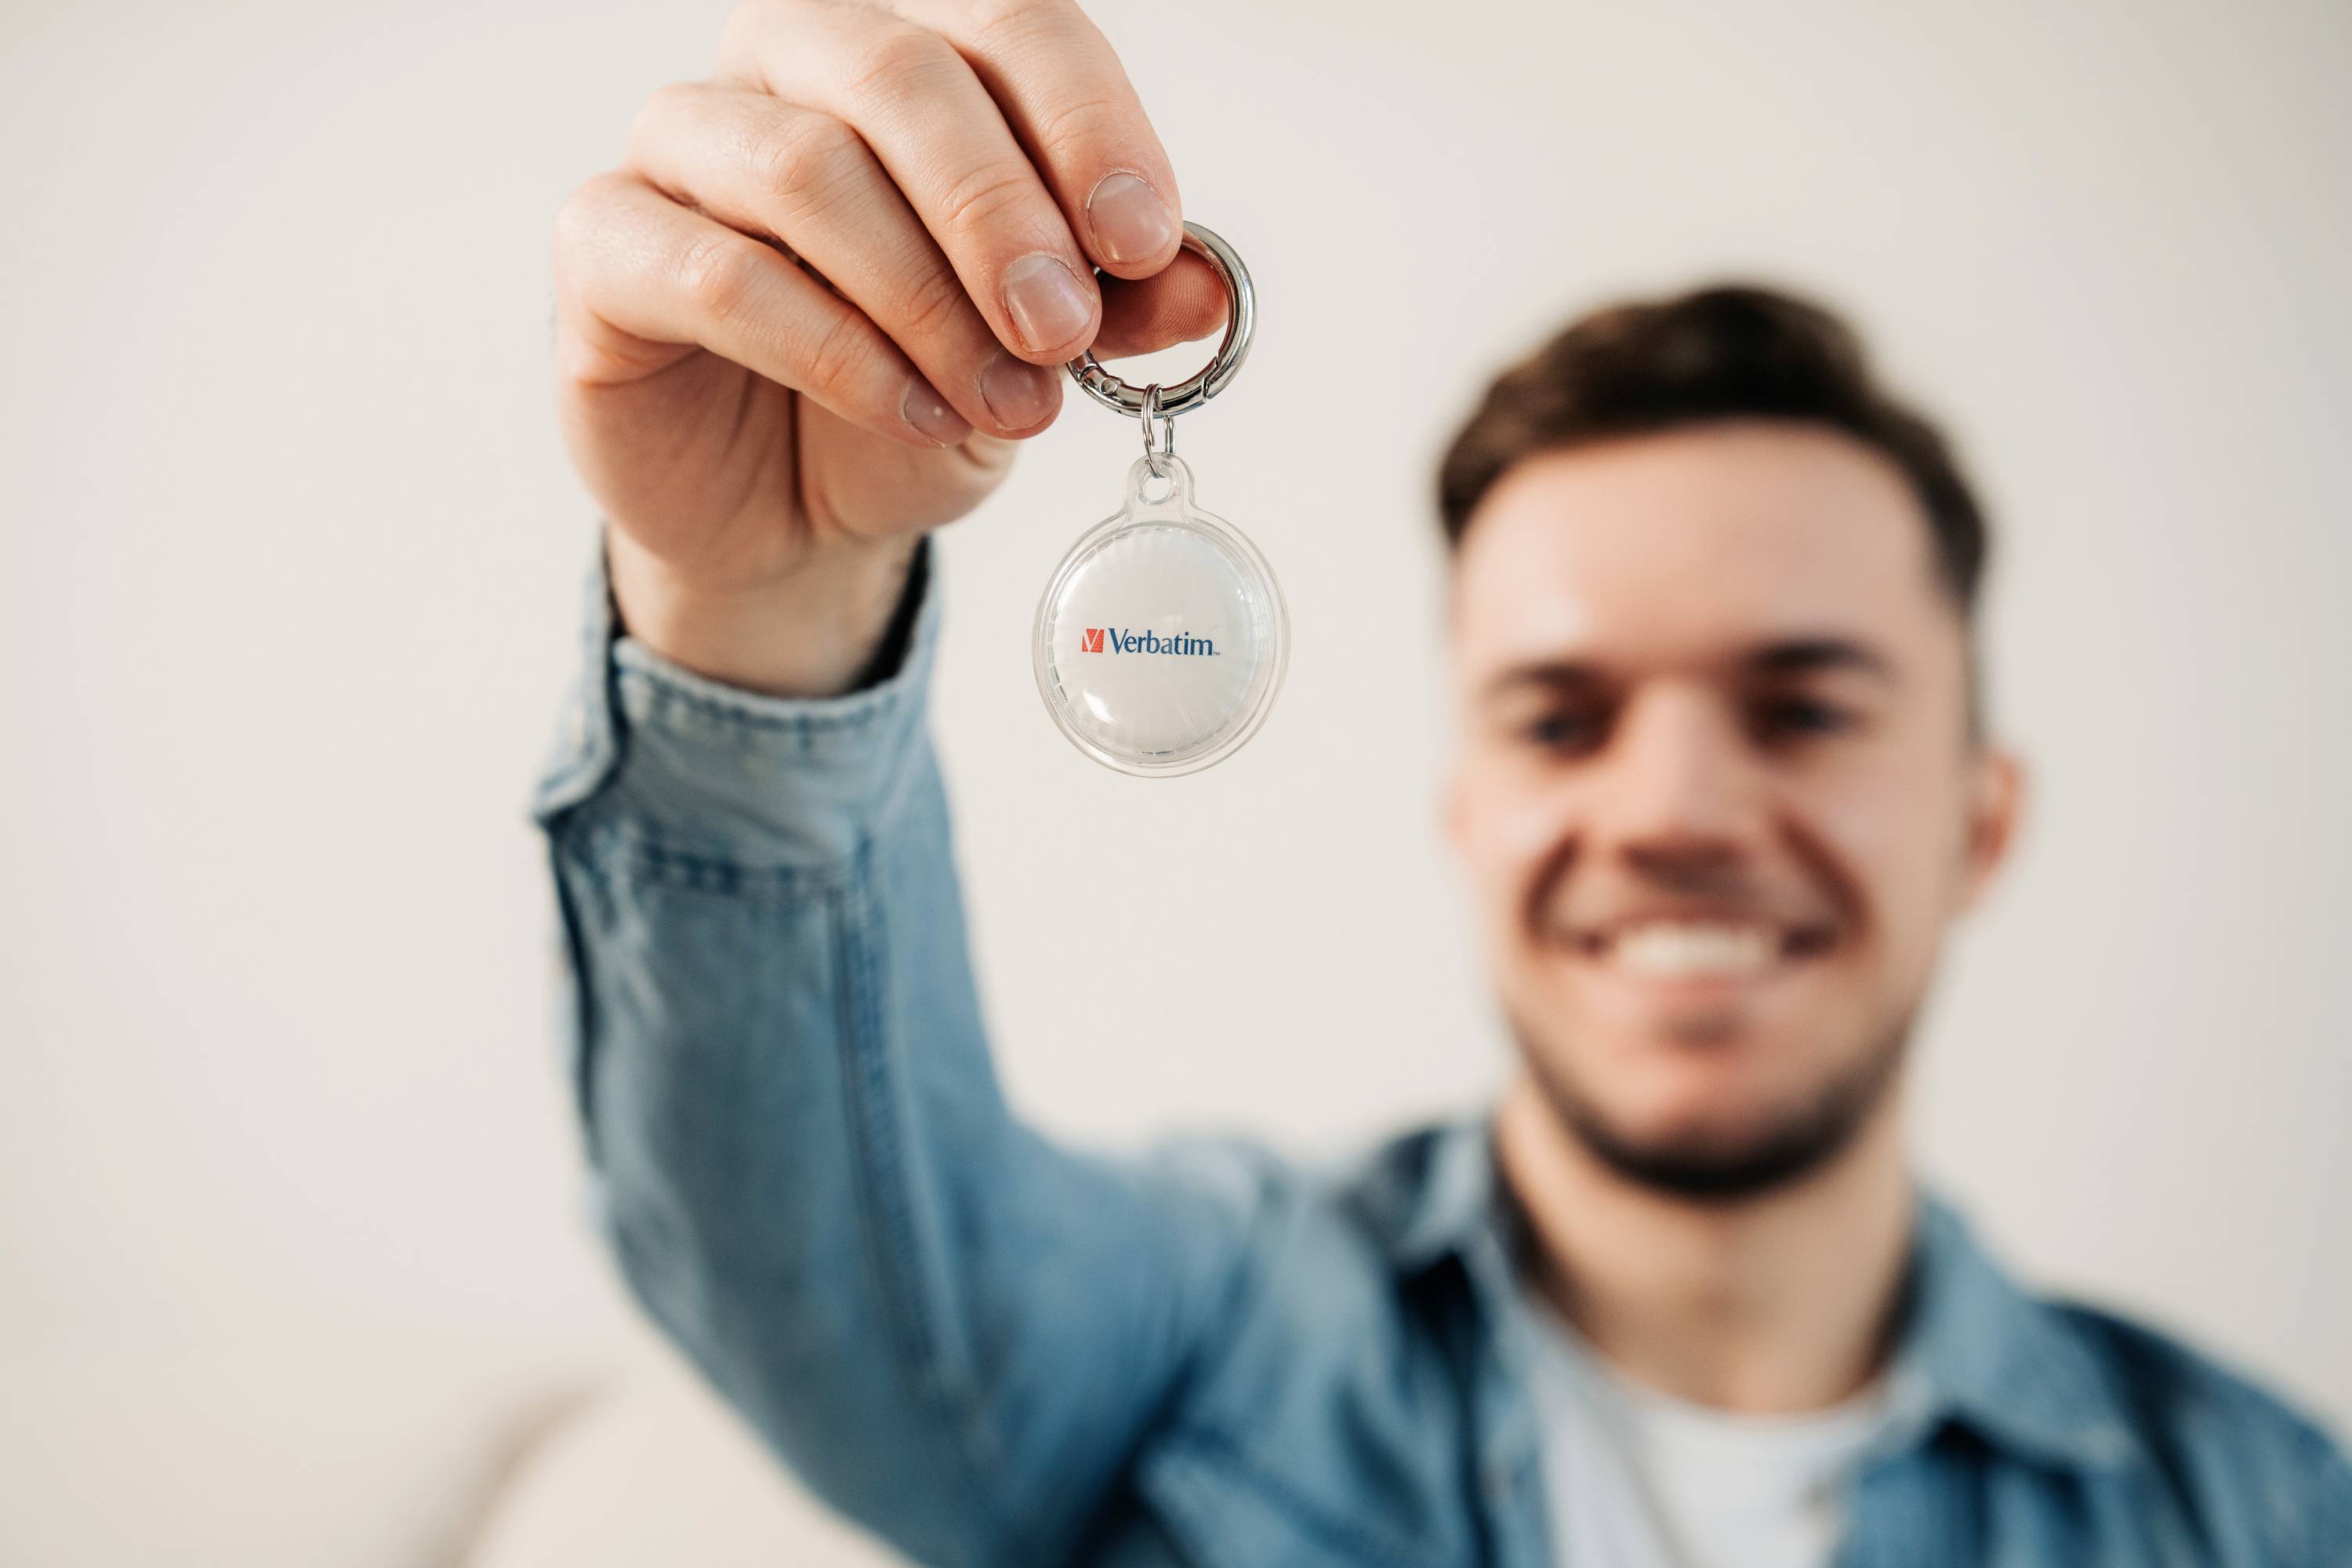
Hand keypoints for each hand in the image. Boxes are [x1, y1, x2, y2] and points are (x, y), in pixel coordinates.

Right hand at [551, 0, 1228, 694]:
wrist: (799, 514)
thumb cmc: (917, 393)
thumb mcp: (1039, 357)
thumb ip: (1119, 309)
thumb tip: (1207, 283)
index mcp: (906, 53)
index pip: (1005, 22)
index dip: (1086, 124)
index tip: (1145, 243)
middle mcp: (782, 68)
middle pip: (897, 72)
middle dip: (1001, 209)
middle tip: (1062, 331)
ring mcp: (678, 148)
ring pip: (804, 168)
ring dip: (926, 300)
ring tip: (1002, 402)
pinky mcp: (605, 249)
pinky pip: (719, 273)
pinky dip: (835, 350)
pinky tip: (912, 414)